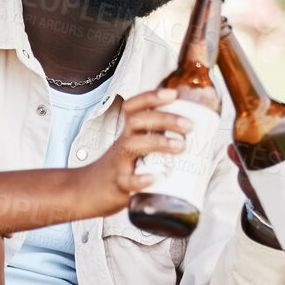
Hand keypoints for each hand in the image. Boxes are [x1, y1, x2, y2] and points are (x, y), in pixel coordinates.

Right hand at [83, 88, 188, 214]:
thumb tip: (198, 139)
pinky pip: (127, 180)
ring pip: (133, 146)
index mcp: (128, 133)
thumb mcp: (134, 149)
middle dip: (165, 118)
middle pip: (138, 121)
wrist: (86, 191)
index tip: (173, 94)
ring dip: (158, 143)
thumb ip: (157, 141)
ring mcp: (118, 163)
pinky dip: (139, 179)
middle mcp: (123, 143)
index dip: (151, 97)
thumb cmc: (120, 169)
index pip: (134, 107)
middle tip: (189, 125)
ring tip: (180, 146)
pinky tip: (153, 178)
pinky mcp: (117, 185)